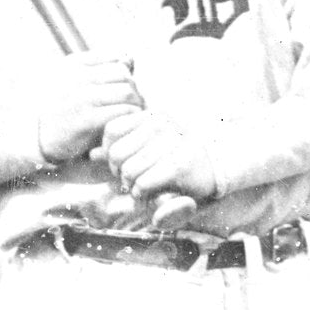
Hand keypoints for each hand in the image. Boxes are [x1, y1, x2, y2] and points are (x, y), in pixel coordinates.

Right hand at [36, 53, 143, 162]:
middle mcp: (78, 77)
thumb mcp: (74, 81)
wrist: (38, 137)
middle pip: (124, 74)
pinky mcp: (87, 120)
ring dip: (135, 105)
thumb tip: (130, 59)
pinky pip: (121, 112)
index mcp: (75, 64)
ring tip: (132, 115)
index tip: (125, 88)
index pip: (116, 57)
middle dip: (134, 89)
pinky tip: (125, 126)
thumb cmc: (62, 109)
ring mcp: (82, 98)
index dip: (127, 73)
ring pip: (127, 92)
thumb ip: (99, 67)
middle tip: (135, 104)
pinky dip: (130, 118)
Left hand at [93, 109, 217, 203]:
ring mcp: (171, 143)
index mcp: (151, 116)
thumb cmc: (178, 158)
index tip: (121, 163)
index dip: (109, 151)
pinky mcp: (179, 165)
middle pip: (116, 153)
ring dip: (131, 185)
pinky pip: (143, 183)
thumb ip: (121, 148)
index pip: (111, 131)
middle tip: (131, 179)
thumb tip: (93, 154)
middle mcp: (160, 125)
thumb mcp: (149, 148)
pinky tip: (150, 192)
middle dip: (118, 171)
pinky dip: (142, 193)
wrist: (216, 166)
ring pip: (128, 170)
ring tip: (142, 186)